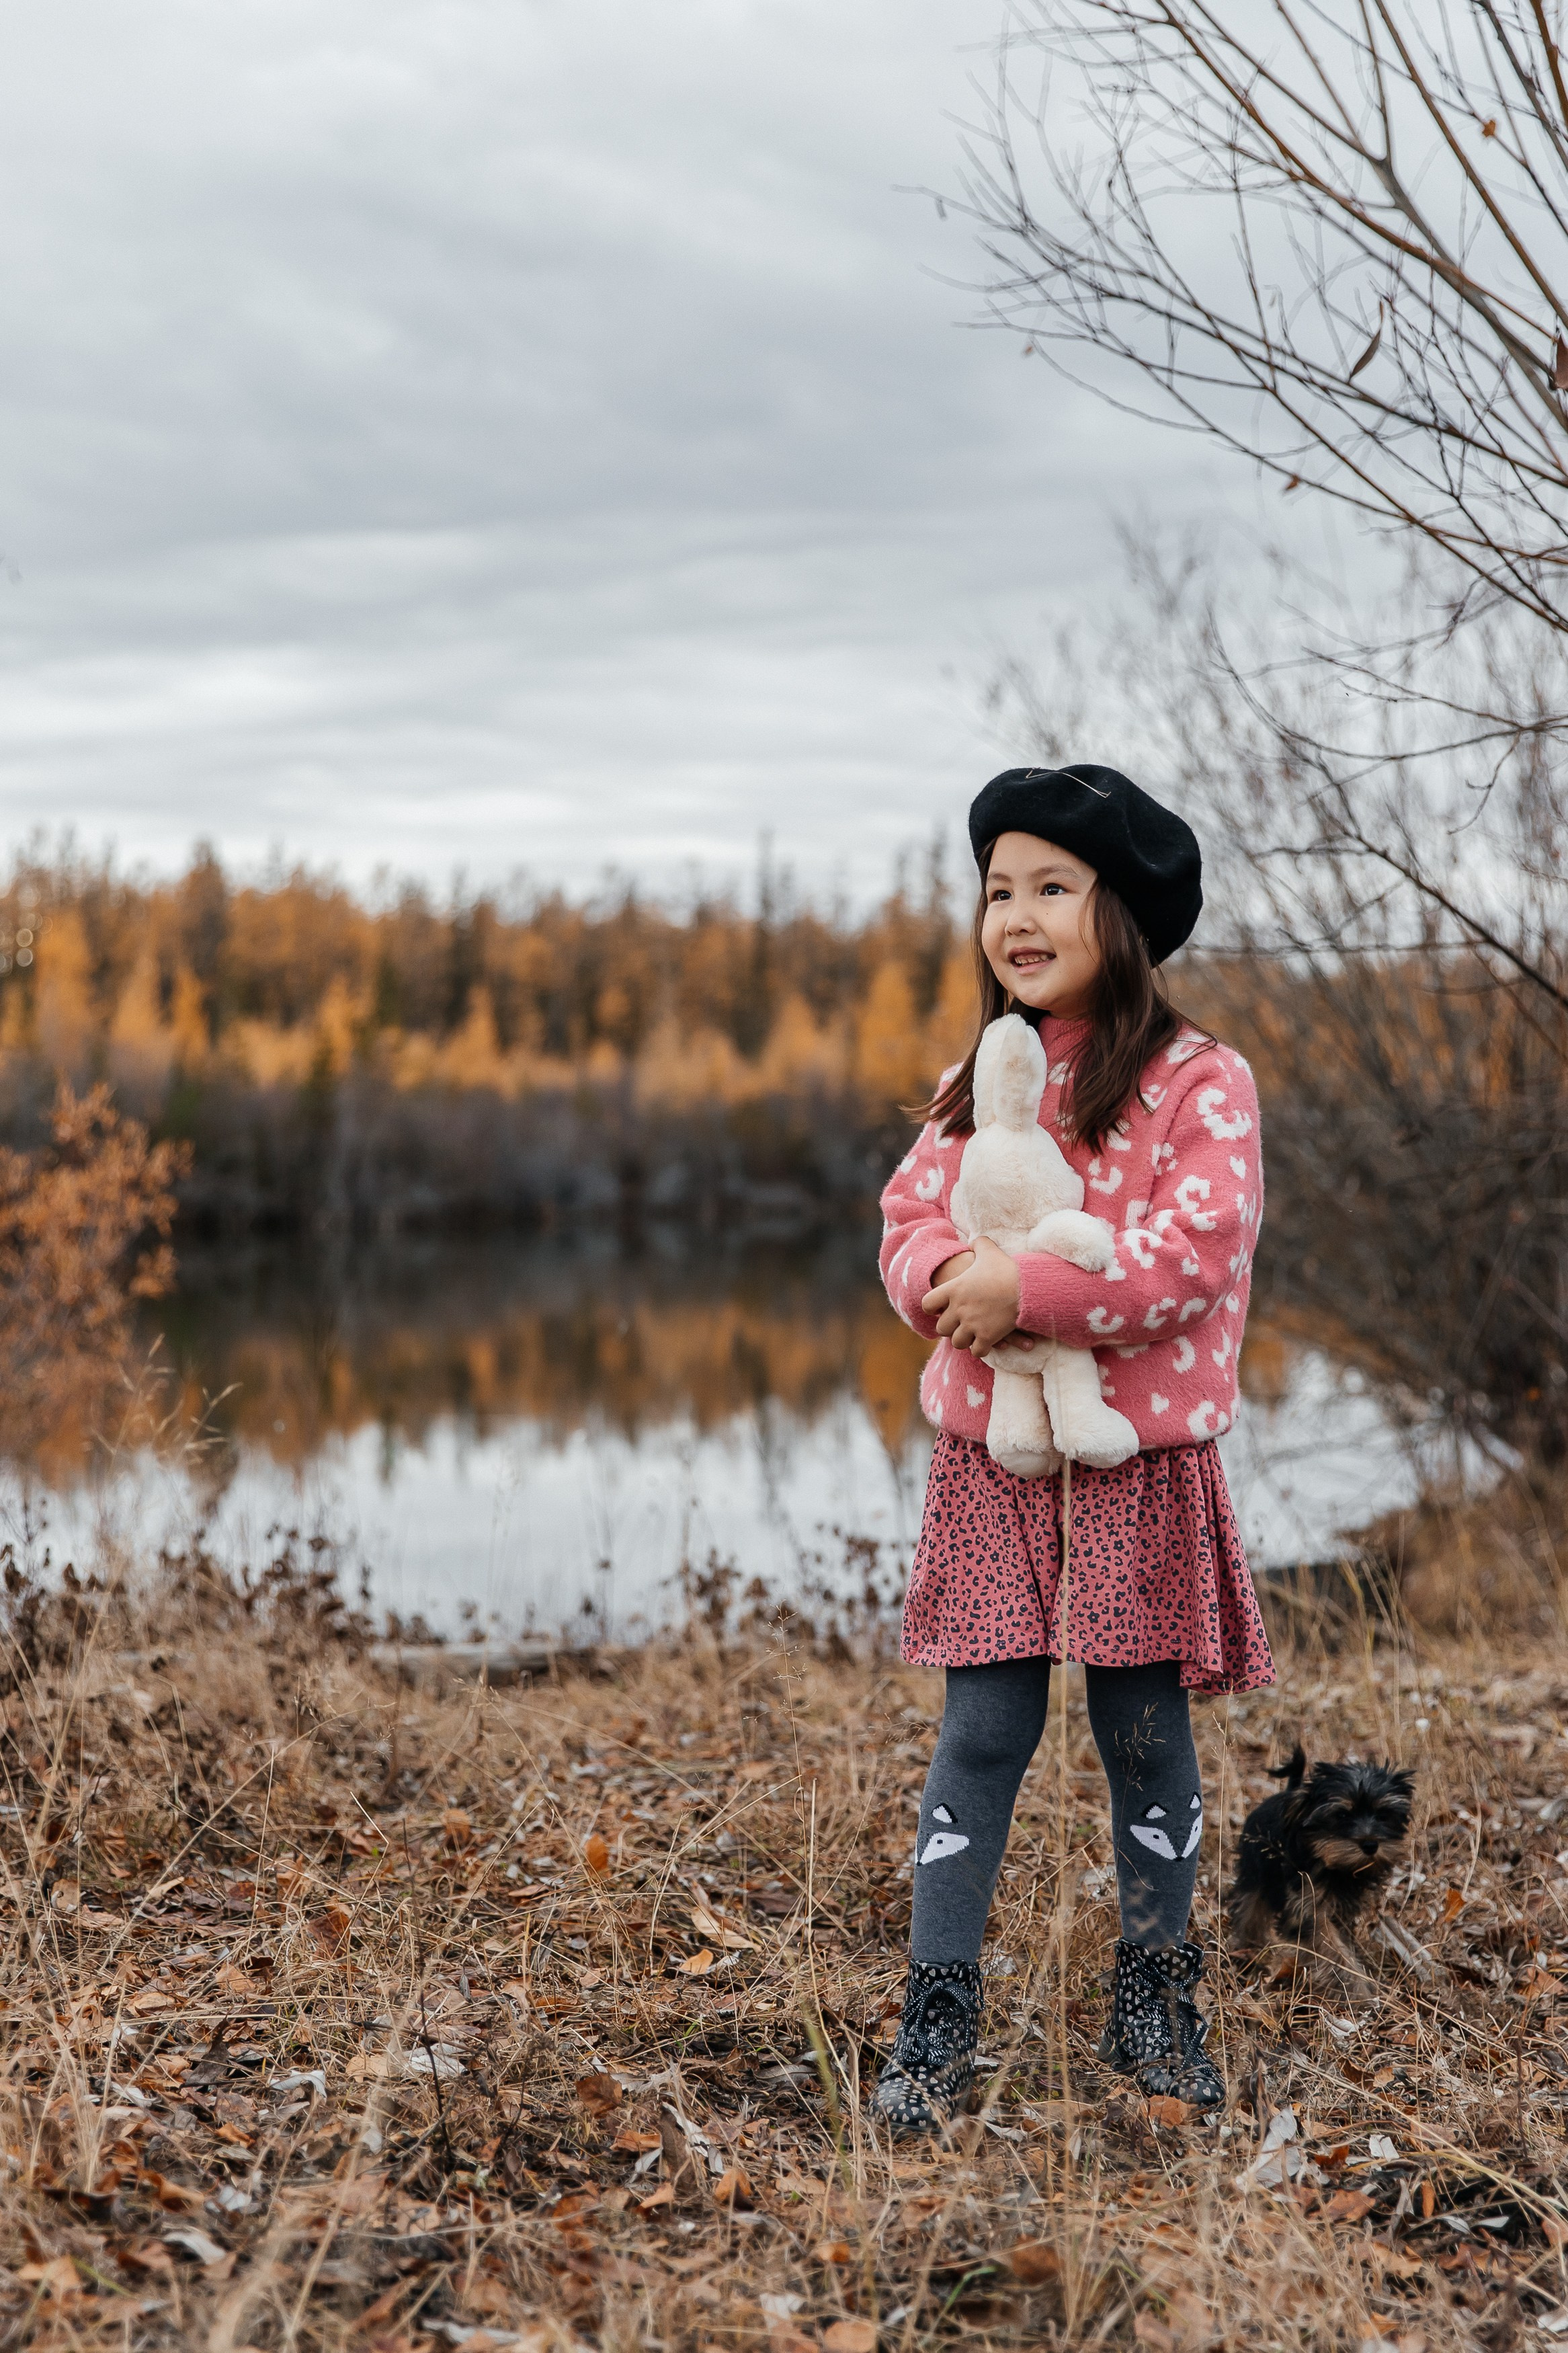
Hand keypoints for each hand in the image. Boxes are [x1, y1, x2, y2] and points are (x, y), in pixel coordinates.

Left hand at [923, 1236, 1020, 1356]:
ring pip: (957, 1343)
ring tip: (970, 1335)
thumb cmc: (1007, 1269)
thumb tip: (973, 1241)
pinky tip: (985, 1343)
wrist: (1028, 1288)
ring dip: (963, 1340)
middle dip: (949, 1328)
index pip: (927, 1304)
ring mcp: (973, 1325)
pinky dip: (980, 1349)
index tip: (939, 1308)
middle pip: (942, 1328)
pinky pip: (977, 1351)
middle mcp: (959, 1309)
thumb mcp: (989, 1251)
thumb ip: (978, 1244)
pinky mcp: (988, 1337)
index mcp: (954, 1290)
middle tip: (957, 1325)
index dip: (932, 1307)